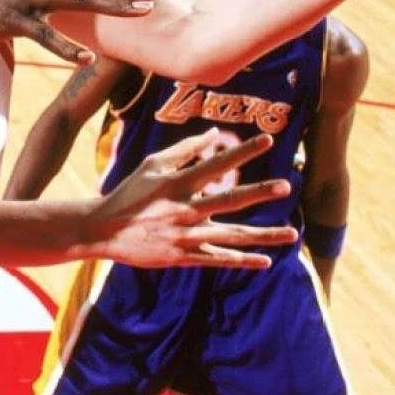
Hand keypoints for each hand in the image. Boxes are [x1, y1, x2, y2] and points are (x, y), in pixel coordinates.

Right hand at [74, 129, 297, 268]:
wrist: (102, 230)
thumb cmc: (129, 193)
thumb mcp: (152, 165)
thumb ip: (184, 149)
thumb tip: (214, 134)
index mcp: (176, 184)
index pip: (216, 164)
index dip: (242, 152)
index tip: (268, 139)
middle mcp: (183, 210)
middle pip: (228, 200)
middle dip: (258, 193)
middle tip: (286, 186)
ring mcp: (183, 236)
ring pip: (230, 237)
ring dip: (262, 236)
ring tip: (292, 235)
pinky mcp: (181, 257)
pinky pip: (217, 259)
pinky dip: (241, 261)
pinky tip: (265, 261)